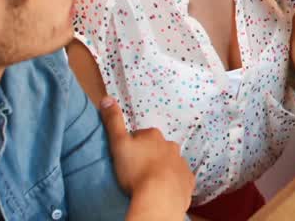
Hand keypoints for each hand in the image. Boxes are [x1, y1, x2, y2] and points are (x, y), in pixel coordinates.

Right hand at [100, 97, 193, 212]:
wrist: (159, 196)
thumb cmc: (136, 170)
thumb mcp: (119, 143)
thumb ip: (113, 121)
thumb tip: (107, 98)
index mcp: (154, 136)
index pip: (141, 136)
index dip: (132, 145)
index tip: (126, 156)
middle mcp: (171, 146)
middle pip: (157, 148)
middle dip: (148, 155)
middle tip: (136, 170)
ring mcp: (181, 163)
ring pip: (169, 162)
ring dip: (161, 168)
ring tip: (149, 181)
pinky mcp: (187, 180)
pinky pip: (180, 178)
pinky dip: (173, 181)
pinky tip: (164, 189)